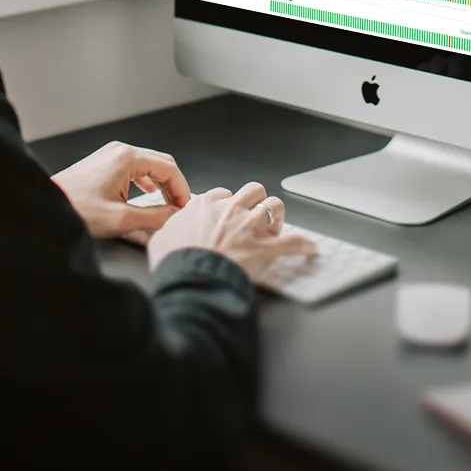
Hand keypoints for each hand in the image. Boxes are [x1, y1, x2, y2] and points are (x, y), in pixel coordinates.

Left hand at [52, 141, 189, 240]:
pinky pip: (134, 167)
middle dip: (173, 186)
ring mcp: (110, 155)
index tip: (184, 209)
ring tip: (165, 205)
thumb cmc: (77, 210)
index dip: (182, 190)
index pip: (170, 168)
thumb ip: (155, 217)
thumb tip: (174, 216)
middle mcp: (120, 150)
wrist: (46, 207)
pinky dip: (146, 181)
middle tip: (178, 208)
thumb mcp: (122, 219)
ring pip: (148, 165)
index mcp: (127, 158)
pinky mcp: (102, 163)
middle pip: (161, 163)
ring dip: (160, 184)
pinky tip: (146, 195)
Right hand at [148, 182, 315, 281]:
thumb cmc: (175, 262)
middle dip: (255, 200)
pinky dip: (303, 245)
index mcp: (205, 206)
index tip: (226, 213)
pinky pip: (295, 242)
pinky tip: (309, 249)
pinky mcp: (268, 248)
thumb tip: (166, 231)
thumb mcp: (161, 239)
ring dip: (277, 214)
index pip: (222, 194)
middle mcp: (231, 210)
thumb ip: (170, 230)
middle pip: (253, 191)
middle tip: (254, 212)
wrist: (192, 278)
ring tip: (276, 224)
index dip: (226, 203)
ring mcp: (251, 227)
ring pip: (275, 206)